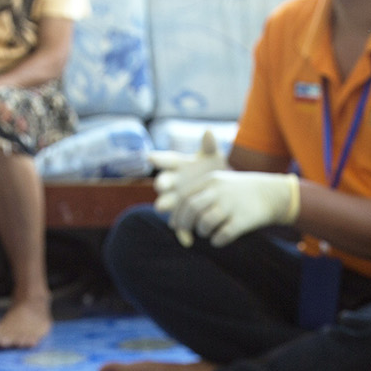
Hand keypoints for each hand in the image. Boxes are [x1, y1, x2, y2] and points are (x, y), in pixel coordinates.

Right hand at [149, 132, 226, 246]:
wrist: (220, 187)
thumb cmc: (212, 167)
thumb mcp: (212, 155)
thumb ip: (209, 145)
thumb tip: (208, 131)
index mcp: (178, 165)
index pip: (166, 160)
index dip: (158, 159)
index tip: (150, 157)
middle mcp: (172, 182)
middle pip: (163, 182)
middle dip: (162, 183)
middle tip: (161, 184)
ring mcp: (174, 199)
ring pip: (165, 203)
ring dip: (164, 204)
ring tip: (163, 207)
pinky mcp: (180, 214)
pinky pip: (179, 225)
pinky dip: (182, 232)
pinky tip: (187, 239)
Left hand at [174, 170, 300, 247]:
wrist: (272, 193)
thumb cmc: (238, 194)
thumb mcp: (219, 185)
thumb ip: (198, 199)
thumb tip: (174, 225)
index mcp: (211, 181)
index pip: (184, 198)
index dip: (177, 215)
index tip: (177, 227)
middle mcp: (219, 191)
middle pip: (192, 209)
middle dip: (185, 226)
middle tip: (187, 236)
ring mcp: (232, 205)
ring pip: (205, 223)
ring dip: (202, 232)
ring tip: (208, 233)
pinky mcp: (243, 220)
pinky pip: (222, 235)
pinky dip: (217, 241)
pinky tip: (219, 239)